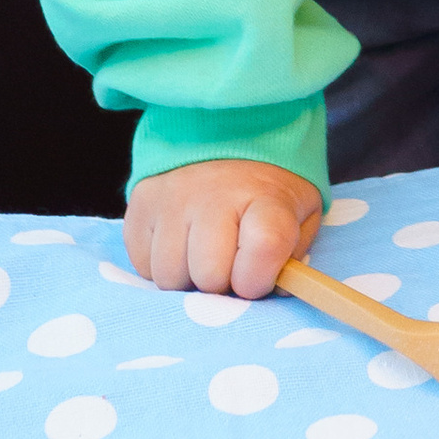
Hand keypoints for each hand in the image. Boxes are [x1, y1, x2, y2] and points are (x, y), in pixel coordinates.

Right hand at [125, 159, 323, 300]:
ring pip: (170, 276)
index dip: (258, 279)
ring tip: (202, 257)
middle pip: (209, 274)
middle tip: (227, 268)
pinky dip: (160, 267)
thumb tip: (274, 294)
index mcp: (267, 197)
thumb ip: (290, 259)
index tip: (256, 281)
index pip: (265, 247)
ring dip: (187, 279)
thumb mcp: (299, 220)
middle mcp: (215, 194)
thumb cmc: (265, 198)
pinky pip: (142, 265)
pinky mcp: (140, 205)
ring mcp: (172, 198)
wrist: (227, 144)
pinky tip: (179, 247)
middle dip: (219, 284)